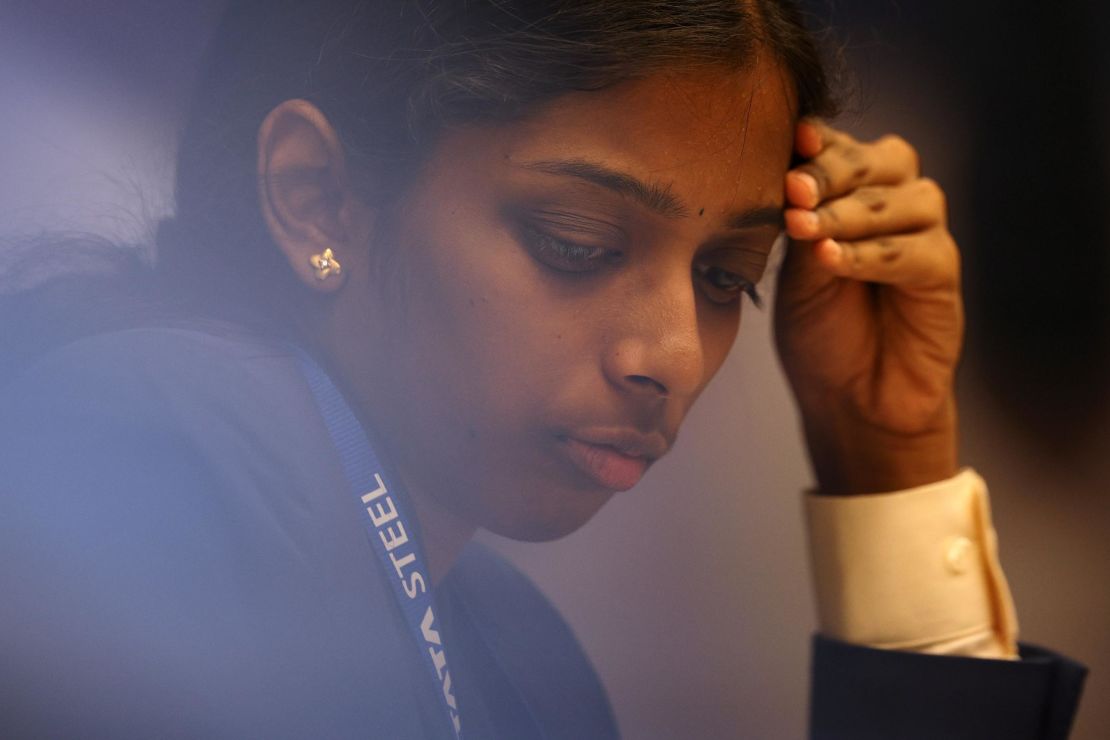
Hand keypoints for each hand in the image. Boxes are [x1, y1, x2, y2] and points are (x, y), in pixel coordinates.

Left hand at [775, 121, 960, 494]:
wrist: (848, 398)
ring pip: (904, 201)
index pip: (844, 149)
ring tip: (807, 231)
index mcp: (853, 194)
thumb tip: (792, 178)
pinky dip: (871, 254)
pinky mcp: (943, 275)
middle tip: (795, 189)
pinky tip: (832, 261)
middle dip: (836, 171)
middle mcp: (894, 205)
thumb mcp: (795, 274)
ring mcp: (924, 237)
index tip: (793, 140)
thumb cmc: (818, 331)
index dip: (822, 142)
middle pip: (883, 160)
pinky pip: (916, 252)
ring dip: (852, 212)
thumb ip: (801, 226)